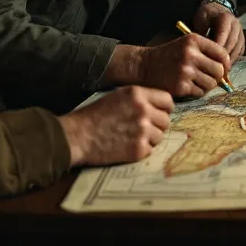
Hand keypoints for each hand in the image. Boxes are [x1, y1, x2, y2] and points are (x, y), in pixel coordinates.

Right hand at [59, 86, 174, 166]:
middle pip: (166, 120)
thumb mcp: (116, 96)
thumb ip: (138, 99)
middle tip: (141, 129)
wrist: (77, 136)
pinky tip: (126, 146)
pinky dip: (141, 150)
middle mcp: (143, 110)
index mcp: (138, 94)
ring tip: (131, 138)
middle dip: (156, 125)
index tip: (158, 114)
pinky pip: (150, 150)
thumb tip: (157, 106)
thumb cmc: (93, 115)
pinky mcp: (138, 149)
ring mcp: (142, 130)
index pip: (168, 101)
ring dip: (150, 139)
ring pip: (160, 136)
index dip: (164, 108)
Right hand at [139, 31, 231, 96]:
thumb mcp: (186, 45)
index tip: (223, 68)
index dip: (226, 63)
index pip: (222, 53)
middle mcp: (190, 54)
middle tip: (210, 77)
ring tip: (198, 81)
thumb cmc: (170, 56)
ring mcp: (185, 70)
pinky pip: (200, 92)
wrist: (145, 65)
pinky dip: (198, 92)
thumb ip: (207, 52)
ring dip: (208, 85)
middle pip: (219, 70)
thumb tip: (227, 68)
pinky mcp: (181, 86)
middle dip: (217, 76)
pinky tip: (189, 86)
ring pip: (211, 83)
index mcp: (194, 40)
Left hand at [193, 2, 243, 63]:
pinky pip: (239, 52)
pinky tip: (224, 66)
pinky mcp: (241, 41)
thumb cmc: (207, 15)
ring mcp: (240, 34)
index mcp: (226, 18)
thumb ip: (202, 30)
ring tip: (218, 69)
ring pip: (237, 50)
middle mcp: (236, 26)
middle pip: (231, 44)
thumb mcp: (201, 18)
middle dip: (223, 56)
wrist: (217, 10)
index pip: (223, 35)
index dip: (216, 47)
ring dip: (228, 60)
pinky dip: (232, 60)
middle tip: (213, 66)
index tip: (208, 57)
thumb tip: (202, 46)